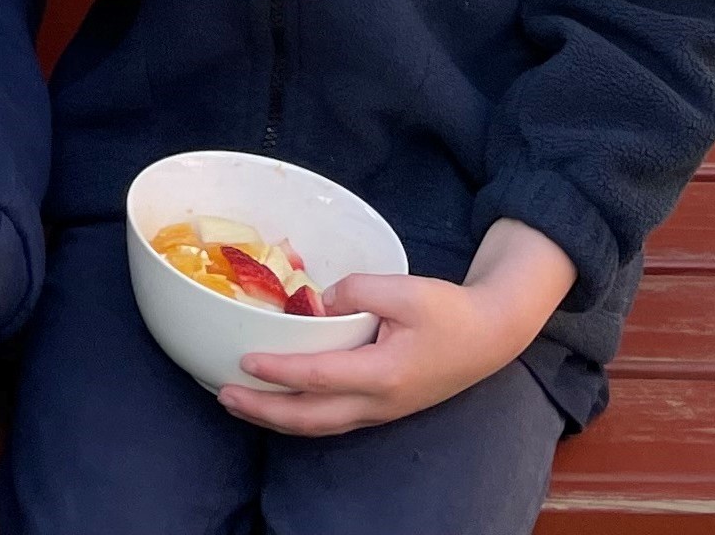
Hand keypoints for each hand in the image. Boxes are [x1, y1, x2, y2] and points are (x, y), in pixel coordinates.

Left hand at [224, 219, 573, 435]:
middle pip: (311, 417)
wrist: (490, 335)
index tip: (244, 361)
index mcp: (384, 372)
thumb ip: (357, 290)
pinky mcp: (383, 408)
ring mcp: (382, 411)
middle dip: (264, 410)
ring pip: (320, 426)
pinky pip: (333, 421)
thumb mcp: (404, 288)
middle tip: (224, 394)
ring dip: (277, 418)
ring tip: (239, 403)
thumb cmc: (449, 310)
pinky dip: (300, 417)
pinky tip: (279, 405)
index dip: (279, 372)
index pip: (319, 377)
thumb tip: (319, 299)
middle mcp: (379, 402)